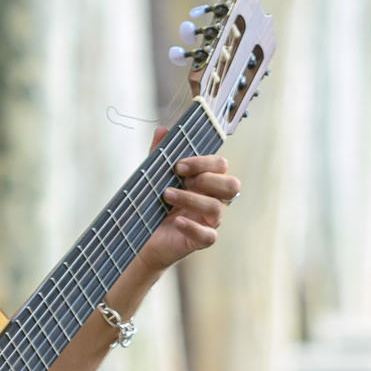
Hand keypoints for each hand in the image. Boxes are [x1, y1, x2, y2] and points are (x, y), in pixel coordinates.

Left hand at [139, 127, 239, 270]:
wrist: (139, 237)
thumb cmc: (152, 206)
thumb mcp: (153, 177)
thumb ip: (160, 155)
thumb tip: (162, 130)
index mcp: (206, 182)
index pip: (220, 166)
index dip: (204, 162)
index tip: (179, 165)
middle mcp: (213, 200)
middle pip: (231, 186)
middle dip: (207, 179)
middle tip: (181, 179)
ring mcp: (209, 221)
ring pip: (216, 208)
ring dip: (191, 199)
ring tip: (167, 196)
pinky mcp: (201, 240)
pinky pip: (208, 236)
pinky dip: (193, 227)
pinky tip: (177, 221)